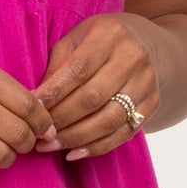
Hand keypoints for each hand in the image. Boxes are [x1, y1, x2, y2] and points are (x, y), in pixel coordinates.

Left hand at [31, 13, 159, 160]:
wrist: (145, 43)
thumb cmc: (99, 41)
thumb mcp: (75, 40)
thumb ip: (57, 66)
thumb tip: (35, 101)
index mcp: (110, 34)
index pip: (79, 69)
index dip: (54, 92)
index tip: (33, 108)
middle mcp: (133, 57)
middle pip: (93, 97)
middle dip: (61, 119)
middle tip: (39, 132)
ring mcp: (146, 81)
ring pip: (109, 119)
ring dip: (76, 137)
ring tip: (51, 145)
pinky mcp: (152, 103)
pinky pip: (123, 133)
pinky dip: (96, 147)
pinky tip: (73, 153)